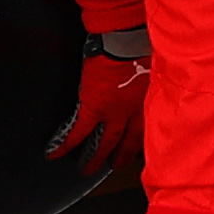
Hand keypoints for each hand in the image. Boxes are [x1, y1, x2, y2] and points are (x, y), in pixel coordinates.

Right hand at [45, 31, 149, 174]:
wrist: (126, 43)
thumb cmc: (142, 48)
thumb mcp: (156, 68)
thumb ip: (154, 80)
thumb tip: (155, 79)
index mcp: (148, 102)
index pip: (146, 129)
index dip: (139, 142)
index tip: (135, 151)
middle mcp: (132, 112)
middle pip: (127, 142)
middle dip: (120, 157)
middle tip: (114, 167)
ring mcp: (112, 112)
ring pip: (105, 142)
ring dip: (95, 157)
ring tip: (87, 170)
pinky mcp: (92, 107)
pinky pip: (78, 131)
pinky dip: (68, 143)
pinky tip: (57, 153)